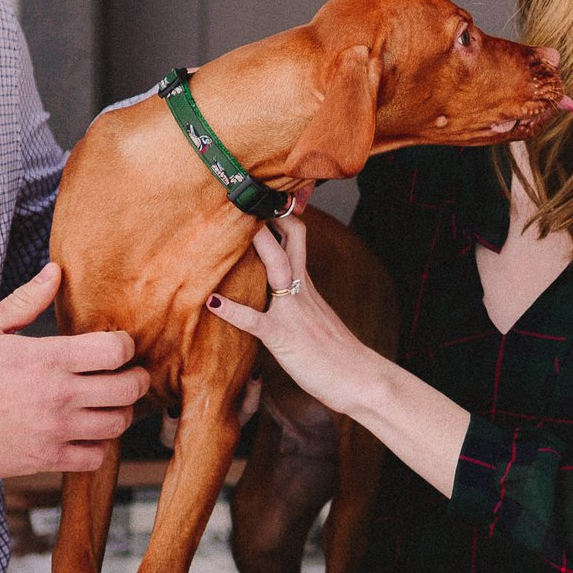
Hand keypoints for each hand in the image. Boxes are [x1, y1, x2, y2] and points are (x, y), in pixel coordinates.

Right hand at [0, 262, 147, 478]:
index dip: (125, 345)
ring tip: (110, 404)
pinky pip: (96, 458)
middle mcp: (59, 395)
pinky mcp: (48, 459)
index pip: (115, 350)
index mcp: (48, 358)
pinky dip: (100, 447)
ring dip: (120, 412)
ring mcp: (56, 430)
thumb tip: (55, 270)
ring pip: (117, 424)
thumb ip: (26, 300)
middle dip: (137, 379)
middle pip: (128, 389)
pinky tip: (88, 434)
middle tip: (130, 375)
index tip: (117, 346)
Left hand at [203, 216, 382, 418]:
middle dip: (267, 216)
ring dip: (255, 245)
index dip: (280, 214)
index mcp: (307, 285)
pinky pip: (255, 320)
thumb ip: (299, 301)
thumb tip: (282, 292)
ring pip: (275, 267)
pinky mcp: (284, 337)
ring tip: (228, 227)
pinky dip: (233, 311)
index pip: (296, 237)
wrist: (361, 378)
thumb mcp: (318, 318)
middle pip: (288, 241)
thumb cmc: (339, 354)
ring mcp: (293, 311)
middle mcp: (301, 291)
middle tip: (241, 194)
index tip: (259, 196)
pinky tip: (212, 303)